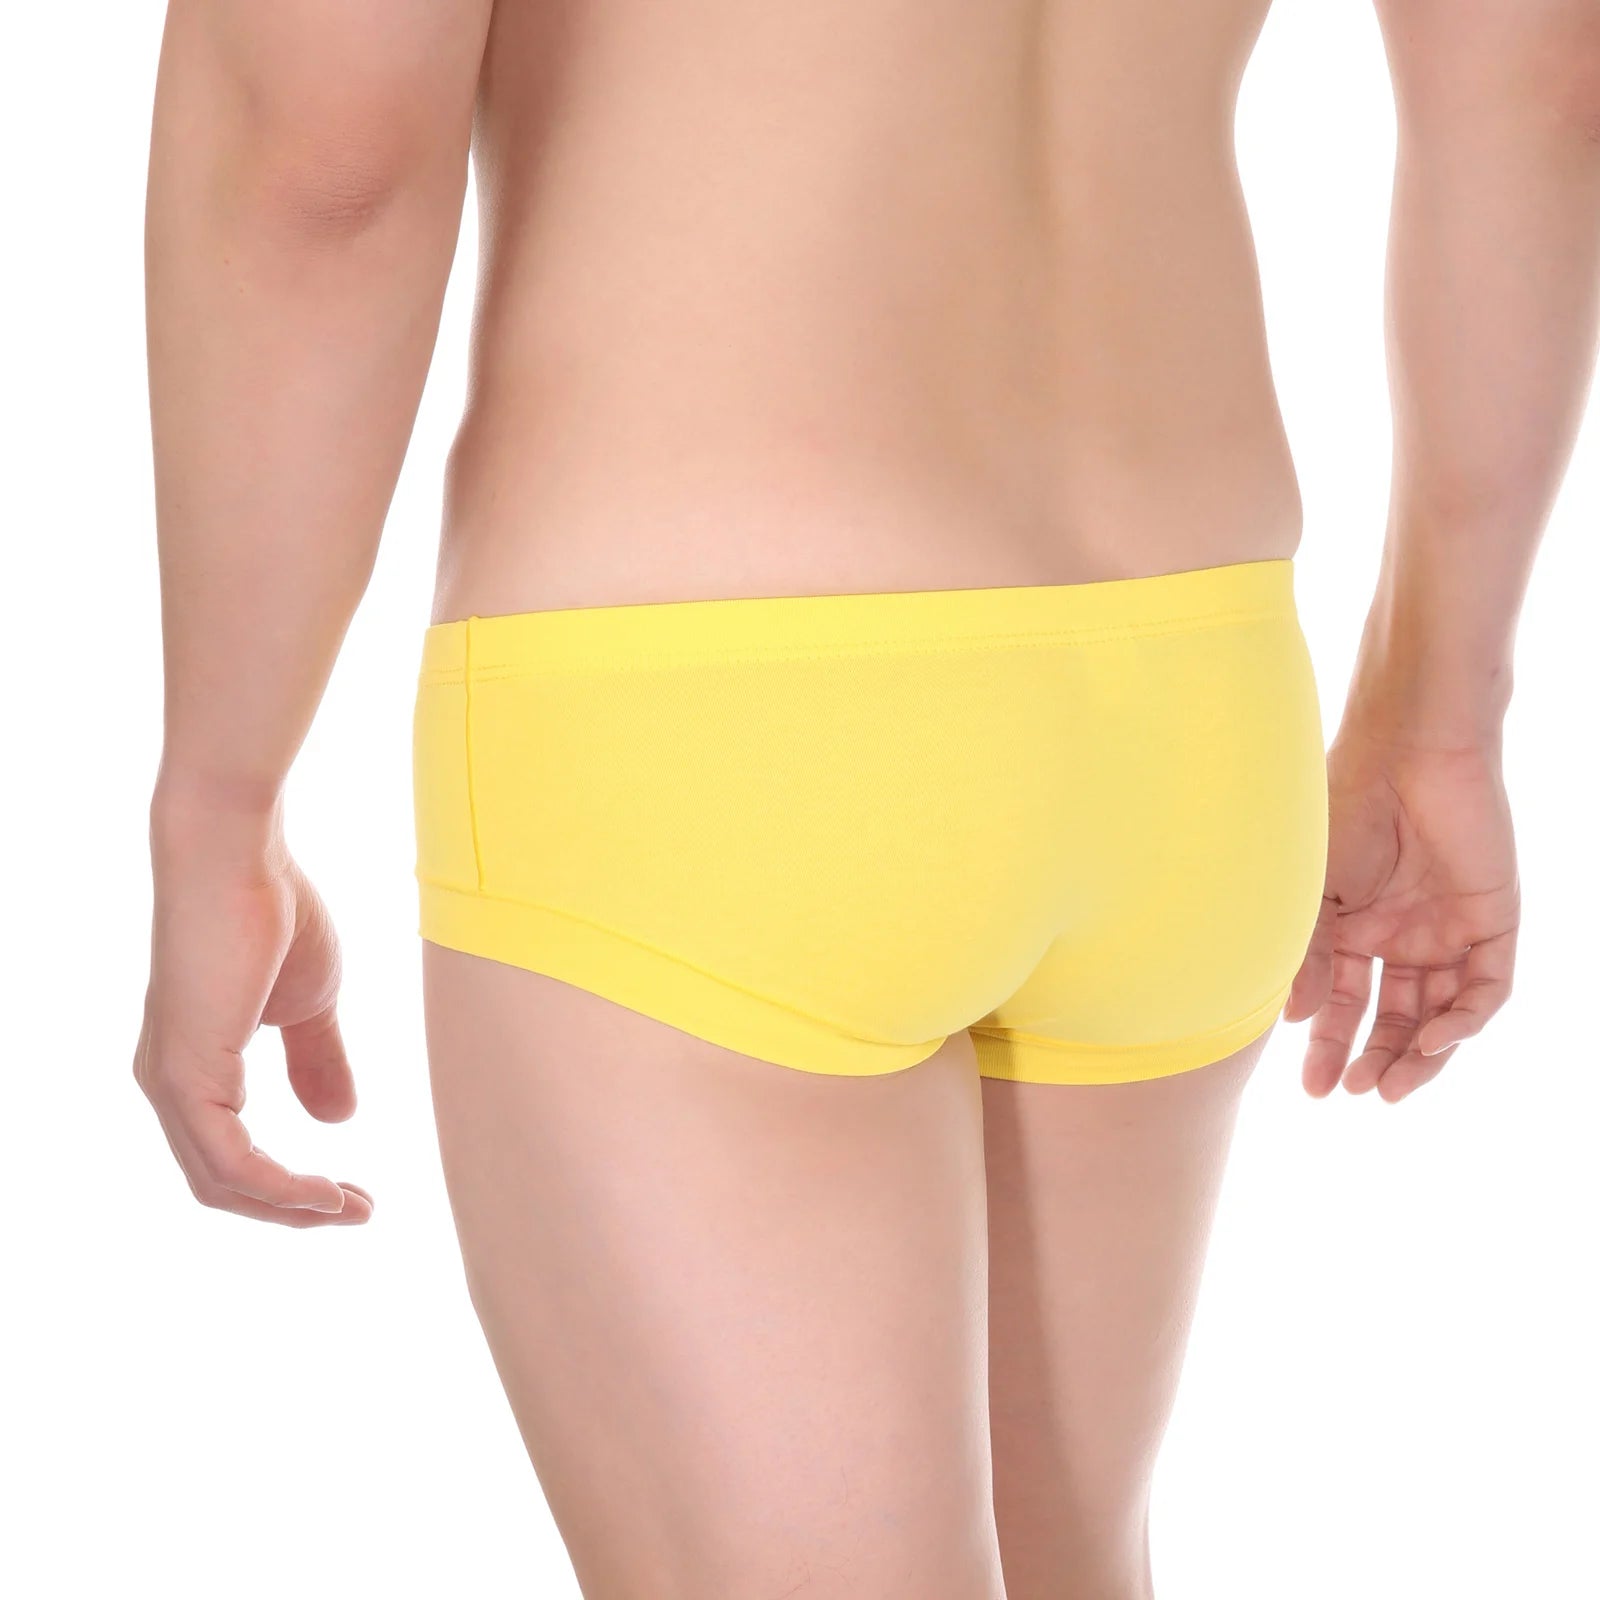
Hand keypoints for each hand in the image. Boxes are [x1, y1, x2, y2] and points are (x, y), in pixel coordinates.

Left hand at [134, 811, 371, 1225]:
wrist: (238, 855)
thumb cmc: (273, 910)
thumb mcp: (312, 1002)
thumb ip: (318, 1060)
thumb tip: (337, 1119)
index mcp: (193, 1064)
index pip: (231, 1154)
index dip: (291, 1185)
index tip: (355, 1193)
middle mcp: (167, 1082)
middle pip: (221, 1182)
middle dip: (293, 1209)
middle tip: (358, 1212)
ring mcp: (170, 1081)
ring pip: (222, 1181)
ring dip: (292, 1206)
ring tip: (349, 1208)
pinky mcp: (185, 1074)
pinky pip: (229, 1161)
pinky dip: (279, 1187)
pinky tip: (324, 1189)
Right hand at [1285, 718, 1519, 1102]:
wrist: (1404, 754)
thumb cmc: (1342, 812)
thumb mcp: (1313, 896)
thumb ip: (1309, 959)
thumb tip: (1297, 1021)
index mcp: (1354, 927)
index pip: (1344, 1002)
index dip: (1330, 1045)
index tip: (1311, 1086)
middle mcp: (1402, 934)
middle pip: (1394, 1015)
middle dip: (1373, 1057)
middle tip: (1352, 1092)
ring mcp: (1449, 929)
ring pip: (1441, 1013)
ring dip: (1419, 1054)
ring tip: (1391, 1085)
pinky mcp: (1492, 921)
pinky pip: (1486, 989)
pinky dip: (1465, 1021)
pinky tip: (1433, 1040)